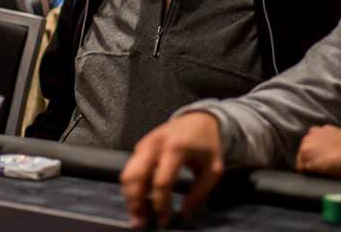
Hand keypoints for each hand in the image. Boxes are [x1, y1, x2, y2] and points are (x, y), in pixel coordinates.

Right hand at [120, 112, 224, 227]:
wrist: (199, 118)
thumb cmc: (207, 145)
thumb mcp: (213, 168)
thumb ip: (200, 191)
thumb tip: (184, 213)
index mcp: (176, 148)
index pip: (161, 182)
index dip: (160, 204)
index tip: (164, 220)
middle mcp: (155, 144)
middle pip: (135, 176)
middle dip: (135, 202)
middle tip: (141, 222)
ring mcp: (145, 143)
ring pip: (127, 173)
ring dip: (129, 196)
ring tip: (137, 214)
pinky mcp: (140, 145)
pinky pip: (130, 168)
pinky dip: (131, 186)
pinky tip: (140, 200)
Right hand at [295, 125, 340, 177]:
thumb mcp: (322, 170)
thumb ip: (309, 166)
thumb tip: (304, 166)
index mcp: (305, 150)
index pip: (299, 162)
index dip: (305, 168)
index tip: (311, 171)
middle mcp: (308, 137)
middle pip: (304, 150)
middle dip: (309, 156)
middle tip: (320, 163)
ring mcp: (318, 131)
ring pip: (311, 141)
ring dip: (315, 146)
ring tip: (326, 154)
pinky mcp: (328, 127)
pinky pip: (321, 135)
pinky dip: (323, 139)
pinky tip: (332, 146)